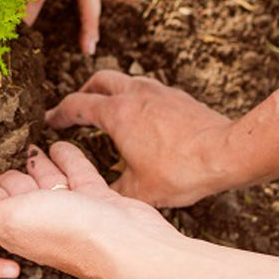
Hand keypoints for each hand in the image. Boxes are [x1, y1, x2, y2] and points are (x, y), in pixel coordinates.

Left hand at [0, 143, 178, 278]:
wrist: (136, 247)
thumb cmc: (73, 234)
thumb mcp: (11, 218)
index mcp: (10, 225)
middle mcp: (36, 219)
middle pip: (10, 190)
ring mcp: (68, 210)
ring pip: (43, 181)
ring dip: (32, 163)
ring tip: (21, 143)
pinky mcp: (95, 200)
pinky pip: (76, 174)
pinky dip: (67, 160)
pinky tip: (60, 144)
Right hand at [45, 71, 235, 206]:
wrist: (228, 153)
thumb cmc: (183, 170)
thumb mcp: (139, 190)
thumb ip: (112, 190)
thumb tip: (101, 198)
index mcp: (117, 113)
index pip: (76, 105)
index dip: (58, 114)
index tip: (49, 121)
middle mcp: (136, 94)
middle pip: (99, 80)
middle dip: (83, 92)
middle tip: (78, 109)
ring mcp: (160, 92)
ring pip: (127, 80)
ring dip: (113, 92)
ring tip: (111, 111)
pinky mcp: (181, 98)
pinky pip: (151, 90)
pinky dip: (139, 99)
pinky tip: (146, 119)